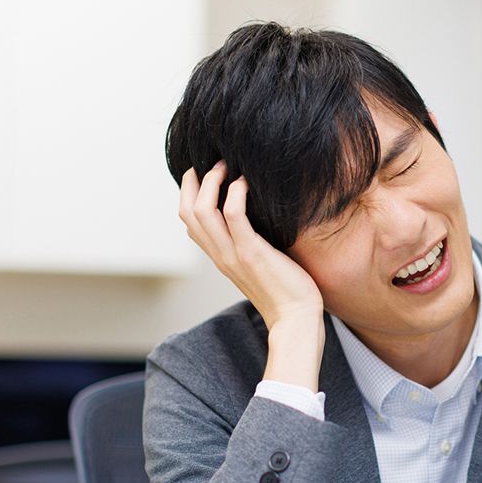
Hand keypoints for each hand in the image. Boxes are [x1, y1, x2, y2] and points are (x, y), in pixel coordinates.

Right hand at [180, 164, 325, 389]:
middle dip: (193, 181)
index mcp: (220, 258)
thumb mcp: (260, 265)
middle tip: (213, 162)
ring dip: (212, 180)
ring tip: (227, 165)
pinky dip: (236, 191)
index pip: (189, 223)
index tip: (205, 174)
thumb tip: (259, 219)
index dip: (189, 195)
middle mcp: (219, 255)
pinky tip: (247, 181)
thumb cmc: (286, 292)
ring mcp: (232, 254)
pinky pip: (233, 214)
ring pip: (201, 210)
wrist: (295, 320)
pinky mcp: (251, 253)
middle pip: (186, 212)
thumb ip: (250, 244)